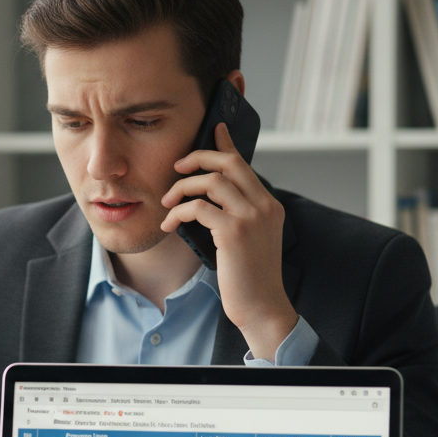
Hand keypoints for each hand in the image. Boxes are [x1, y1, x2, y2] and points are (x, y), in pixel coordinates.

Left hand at [160, 122, 298, 359]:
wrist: (262, 307)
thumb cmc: (250, 279)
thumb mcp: (250, 241)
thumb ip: (238, 216)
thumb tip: (208, 200)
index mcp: (270, 206)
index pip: (245, 165)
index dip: (226, 144)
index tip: (214, 129)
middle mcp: (264, 206)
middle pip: (228, 163)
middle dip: (197, 158)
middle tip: (176, 168)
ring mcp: (251, 217)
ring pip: (210, 181)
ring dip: (181, 189)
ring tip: (167, 205)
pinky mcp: (234, 231)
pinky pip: (198, 207)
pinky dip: (178, 212)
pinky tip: (169, 225)